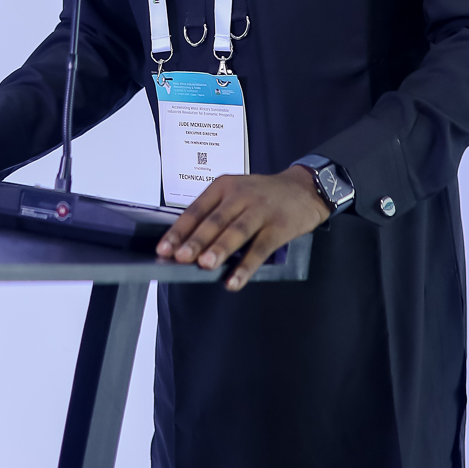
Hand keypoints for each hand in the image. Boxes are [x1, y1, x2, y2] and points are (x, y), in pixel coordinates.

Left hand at [155, 165, 329, 291]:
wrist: (305, 188)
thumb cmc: (264, 195)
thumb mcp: (237, 193)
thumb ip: (216, 214)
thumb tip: (189, 246)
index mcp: (224, 186)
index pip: (196, 209)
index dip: (179, 230)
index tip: (164, 249)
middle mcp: (241, 195)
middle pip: (215, 220)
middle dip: (196, 240)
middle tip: (181, 257)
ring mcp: (261, 210)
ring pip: (236, 231)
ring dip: (220, 249)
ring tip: (205, 265)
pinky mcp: (279, 227)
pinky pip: (260, 249)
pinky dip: (246, 266)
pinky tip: (234, 280)